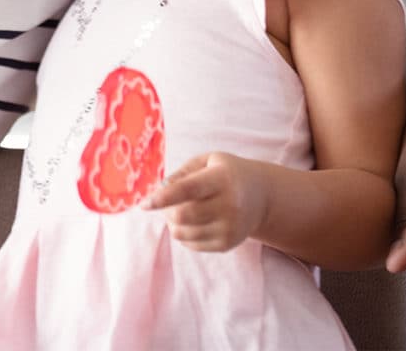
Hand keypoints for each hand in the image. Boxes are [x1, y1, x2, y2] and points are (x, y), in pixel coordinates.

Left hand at [145, 152, 267, 251]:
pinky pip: (192, 245)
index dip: (162, 198)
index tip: (144, 204)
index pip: (188, 190)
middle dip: (166, 211)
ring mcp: (230, 228)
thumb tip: (160, 190)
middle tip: (165, 204)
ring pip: (184, 233)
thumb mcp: (208, 161)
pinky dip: (183, 234)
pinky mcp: (227, 244)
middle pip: (183, 215)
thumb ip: (182, 172)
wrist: (261, 196)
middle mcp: (229, 205)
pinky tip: (191, 221)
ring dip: (172, 223)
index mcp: (222, 179)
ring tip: (178, 211)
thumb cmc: (227, 173)